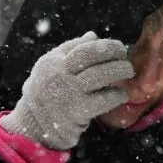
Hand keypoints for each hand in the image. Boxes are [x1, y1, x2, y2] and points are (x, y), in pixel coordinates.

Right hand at [0, 31, 132, 149]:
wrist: (34, 126)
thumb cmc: (47, 94)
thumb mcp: (50, 69)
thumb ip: (69, 52)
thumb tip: (92, 36)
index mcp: (51, 62)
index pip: (81, 46)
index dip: (103, 45)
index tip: (117, 47)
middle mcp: (58, 75)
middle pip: (90, 56)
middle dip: (112, 52)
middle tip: (125, 56)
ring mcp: (67, 93)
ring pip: (99, 75)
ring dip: (118, 71)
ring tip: (128, 71)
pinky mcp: (77, 111)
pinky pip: (103, 99)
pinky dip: (116, 95)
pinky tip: (121, 94)